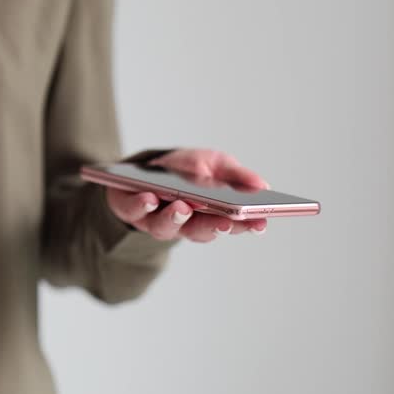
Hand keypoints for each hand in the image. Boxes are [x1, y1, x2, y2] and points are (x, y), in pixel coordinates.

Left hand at [104, 148, 269, 241]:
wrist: (146, 165)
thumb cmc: (187, 168)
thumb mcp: (214, 163)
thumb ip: (236, 175)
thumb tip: (263, 186)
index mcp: (208, 214)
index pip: (230, 224)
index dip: (245, 226)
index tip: (260, 223)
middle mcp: (183, 222)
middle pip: (199, 230)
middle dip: (212, 226)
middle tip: (224, 221)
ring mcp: (156, 218)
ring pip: (165, 226)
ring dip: (175, 218)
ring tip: (183, 206)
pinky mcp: (130, 208)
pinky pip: (134, 211)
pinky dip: (142, 205)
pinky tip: (150, 197)